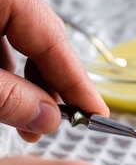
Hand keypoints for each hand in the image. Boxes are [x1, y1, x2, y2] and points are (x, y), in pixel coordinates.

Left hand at [0, 0, 108, 142]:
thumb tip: (46, 118)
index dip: (77, 83)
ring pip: (15, 40)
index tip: (97, 114)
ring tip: (29, 120)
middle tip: (59, 125)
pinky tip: (6, 94)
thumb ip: (6, 96)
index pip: (53, 40)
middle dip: (49, 86)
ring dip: (24, 82)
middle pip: (39, 39)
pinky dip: (2, 70)